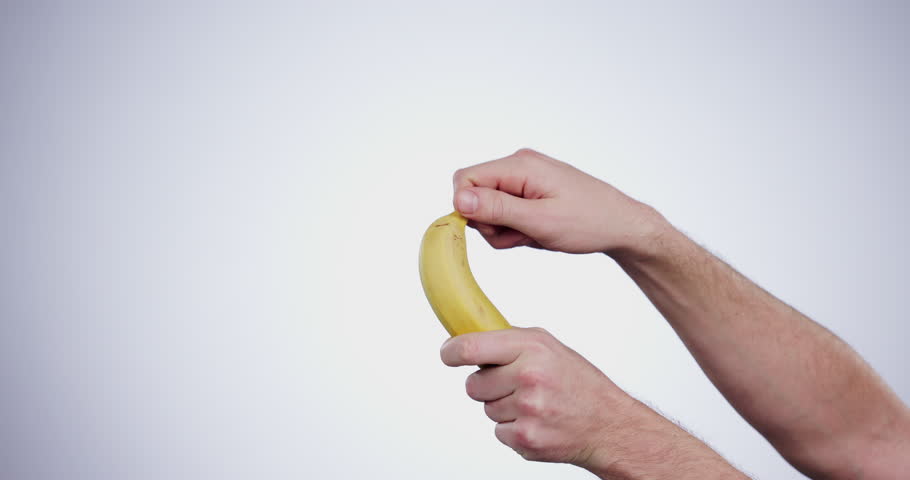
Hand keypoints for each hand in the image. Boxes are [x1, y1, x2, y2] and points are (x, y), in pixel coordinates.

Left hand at [439, 328, 744, 478]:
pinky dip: (512, 428)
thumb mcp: (548, 347)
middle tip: (515, 384)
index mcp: (532, 348)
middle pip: (473, 384)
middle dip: (487, 385)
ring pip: (485, 408)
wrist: (608, 424)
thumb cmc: (577, 382)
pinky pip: (497, 431)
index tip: (448, 355)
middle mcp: (528, 377)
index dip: (451, 352)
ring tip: (534, 403)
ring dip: (503, 407)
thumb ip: (508, 342)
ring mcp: (526, 410)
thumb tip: (465, 340)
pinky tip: (537, 421)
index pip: (470, 347)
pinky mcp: (525, 438)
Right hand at [452, 148, 665, 255]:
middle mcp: (519, 164)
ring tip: (535, 234)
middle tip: (522, 234)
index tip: (495, 228)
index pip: (465, 179)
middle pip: (475, 195)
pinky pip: (506, 210)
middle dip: (491, 223)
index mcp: (520, 165)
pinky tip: (537, 232)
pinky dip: (516, 227)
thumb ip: (497, 209)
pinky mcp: (530, 189)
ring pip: (489, 207)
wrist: (621, 225)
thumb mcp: (539, 222)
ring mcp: (525, 177)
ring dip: (505, 229)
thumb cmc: (588, 222)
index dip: (469, 209)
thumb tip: (459, 199)